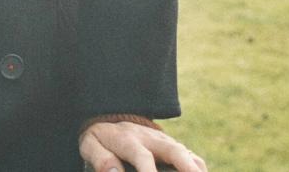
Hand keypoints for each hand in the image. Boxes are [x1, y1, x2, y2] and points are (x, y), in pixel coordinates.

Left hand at [79, 120, 207, 171]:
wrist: (111, 121)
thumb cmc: (101, 139)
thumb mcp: (91, 145)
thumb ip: (100, 158)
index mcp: (128, 139)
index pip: (142, 156)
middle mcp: (150, 138)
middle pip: (173, 150)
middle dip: (186, 166)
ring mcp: (164, 141)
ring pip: (186, 153)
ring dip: (195, 167)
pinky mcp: (172, 146)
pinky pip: (190, 155)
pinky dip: (197, 166)